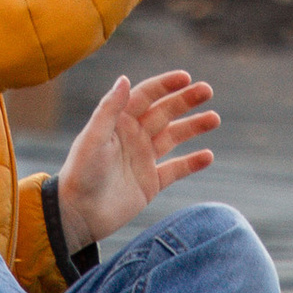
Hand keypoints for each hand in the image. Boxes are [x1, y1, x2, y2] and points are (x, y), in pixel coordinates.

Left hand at [58, 70, 218, 246]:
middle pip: (164, 112)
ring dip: (193, 126)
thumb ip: (109, 109)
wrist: (78, 215)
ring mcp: (143, 159)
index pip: (145, 96)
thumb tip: (125, 78)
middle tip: (208, 90)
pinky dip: (191, 162)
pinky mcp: (150, 183)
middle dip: (185, 100)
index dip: (165, 85)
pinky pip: (175, 169)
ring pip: (173, 137)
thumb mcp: (94, 138)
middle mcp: (133, 137)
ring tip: (214, 118)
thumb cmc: (81, 173)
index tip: (186, 77)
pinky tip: (208, 156)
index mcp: (118, 122)